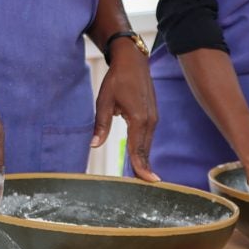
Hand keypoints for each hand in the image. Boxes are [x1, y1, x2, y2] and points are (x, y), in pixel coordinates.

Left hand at [95, 39, 158, 181]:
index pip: (138, 149)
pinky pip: (148, 136)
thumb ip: (100, 125)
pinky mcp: (153, 115)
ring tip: (140, 177)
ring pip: (147, 144)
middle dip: (142, 168)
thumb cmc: (116, 80)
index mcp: (138, 119)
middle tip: (141, 186)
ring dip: (143, 159)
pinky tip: (139, 158)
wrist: (133, 62)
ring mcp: (154, 118)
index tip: (146, 182)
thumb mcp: (103, 101)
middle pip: (145, 150)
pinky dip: (143, 148)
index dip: (141, 167)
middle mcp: (150, 120)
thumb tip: (94, 145)